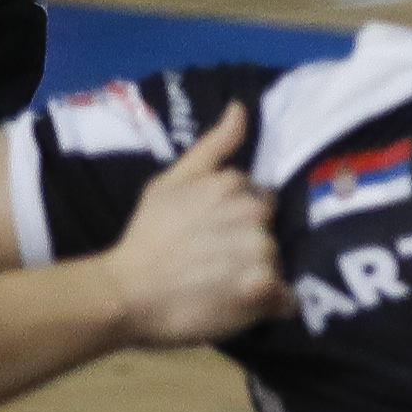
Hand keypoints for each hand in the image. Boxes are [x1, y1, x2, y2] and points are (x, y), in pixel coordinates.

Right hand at [100, 104, 288, 345]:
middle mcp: (253, 213)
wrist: (126, 294)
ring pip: (278, 261)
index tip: (211, 232)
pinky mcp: (263, 288)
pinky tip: (241, 303)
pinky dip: (271, 303)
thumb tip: (240, 108)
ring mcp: (260, 251)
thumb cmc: (147, 237)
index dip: (237, 217)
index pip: (260, 198)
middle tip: (213, 259)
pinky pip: (286, 297)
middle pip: (270, 229)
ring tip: (221, 282)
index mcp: (233, 185)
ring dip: (259, 272)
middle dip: (249, 242)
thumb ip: (212, 147)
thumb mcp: (170, 183)